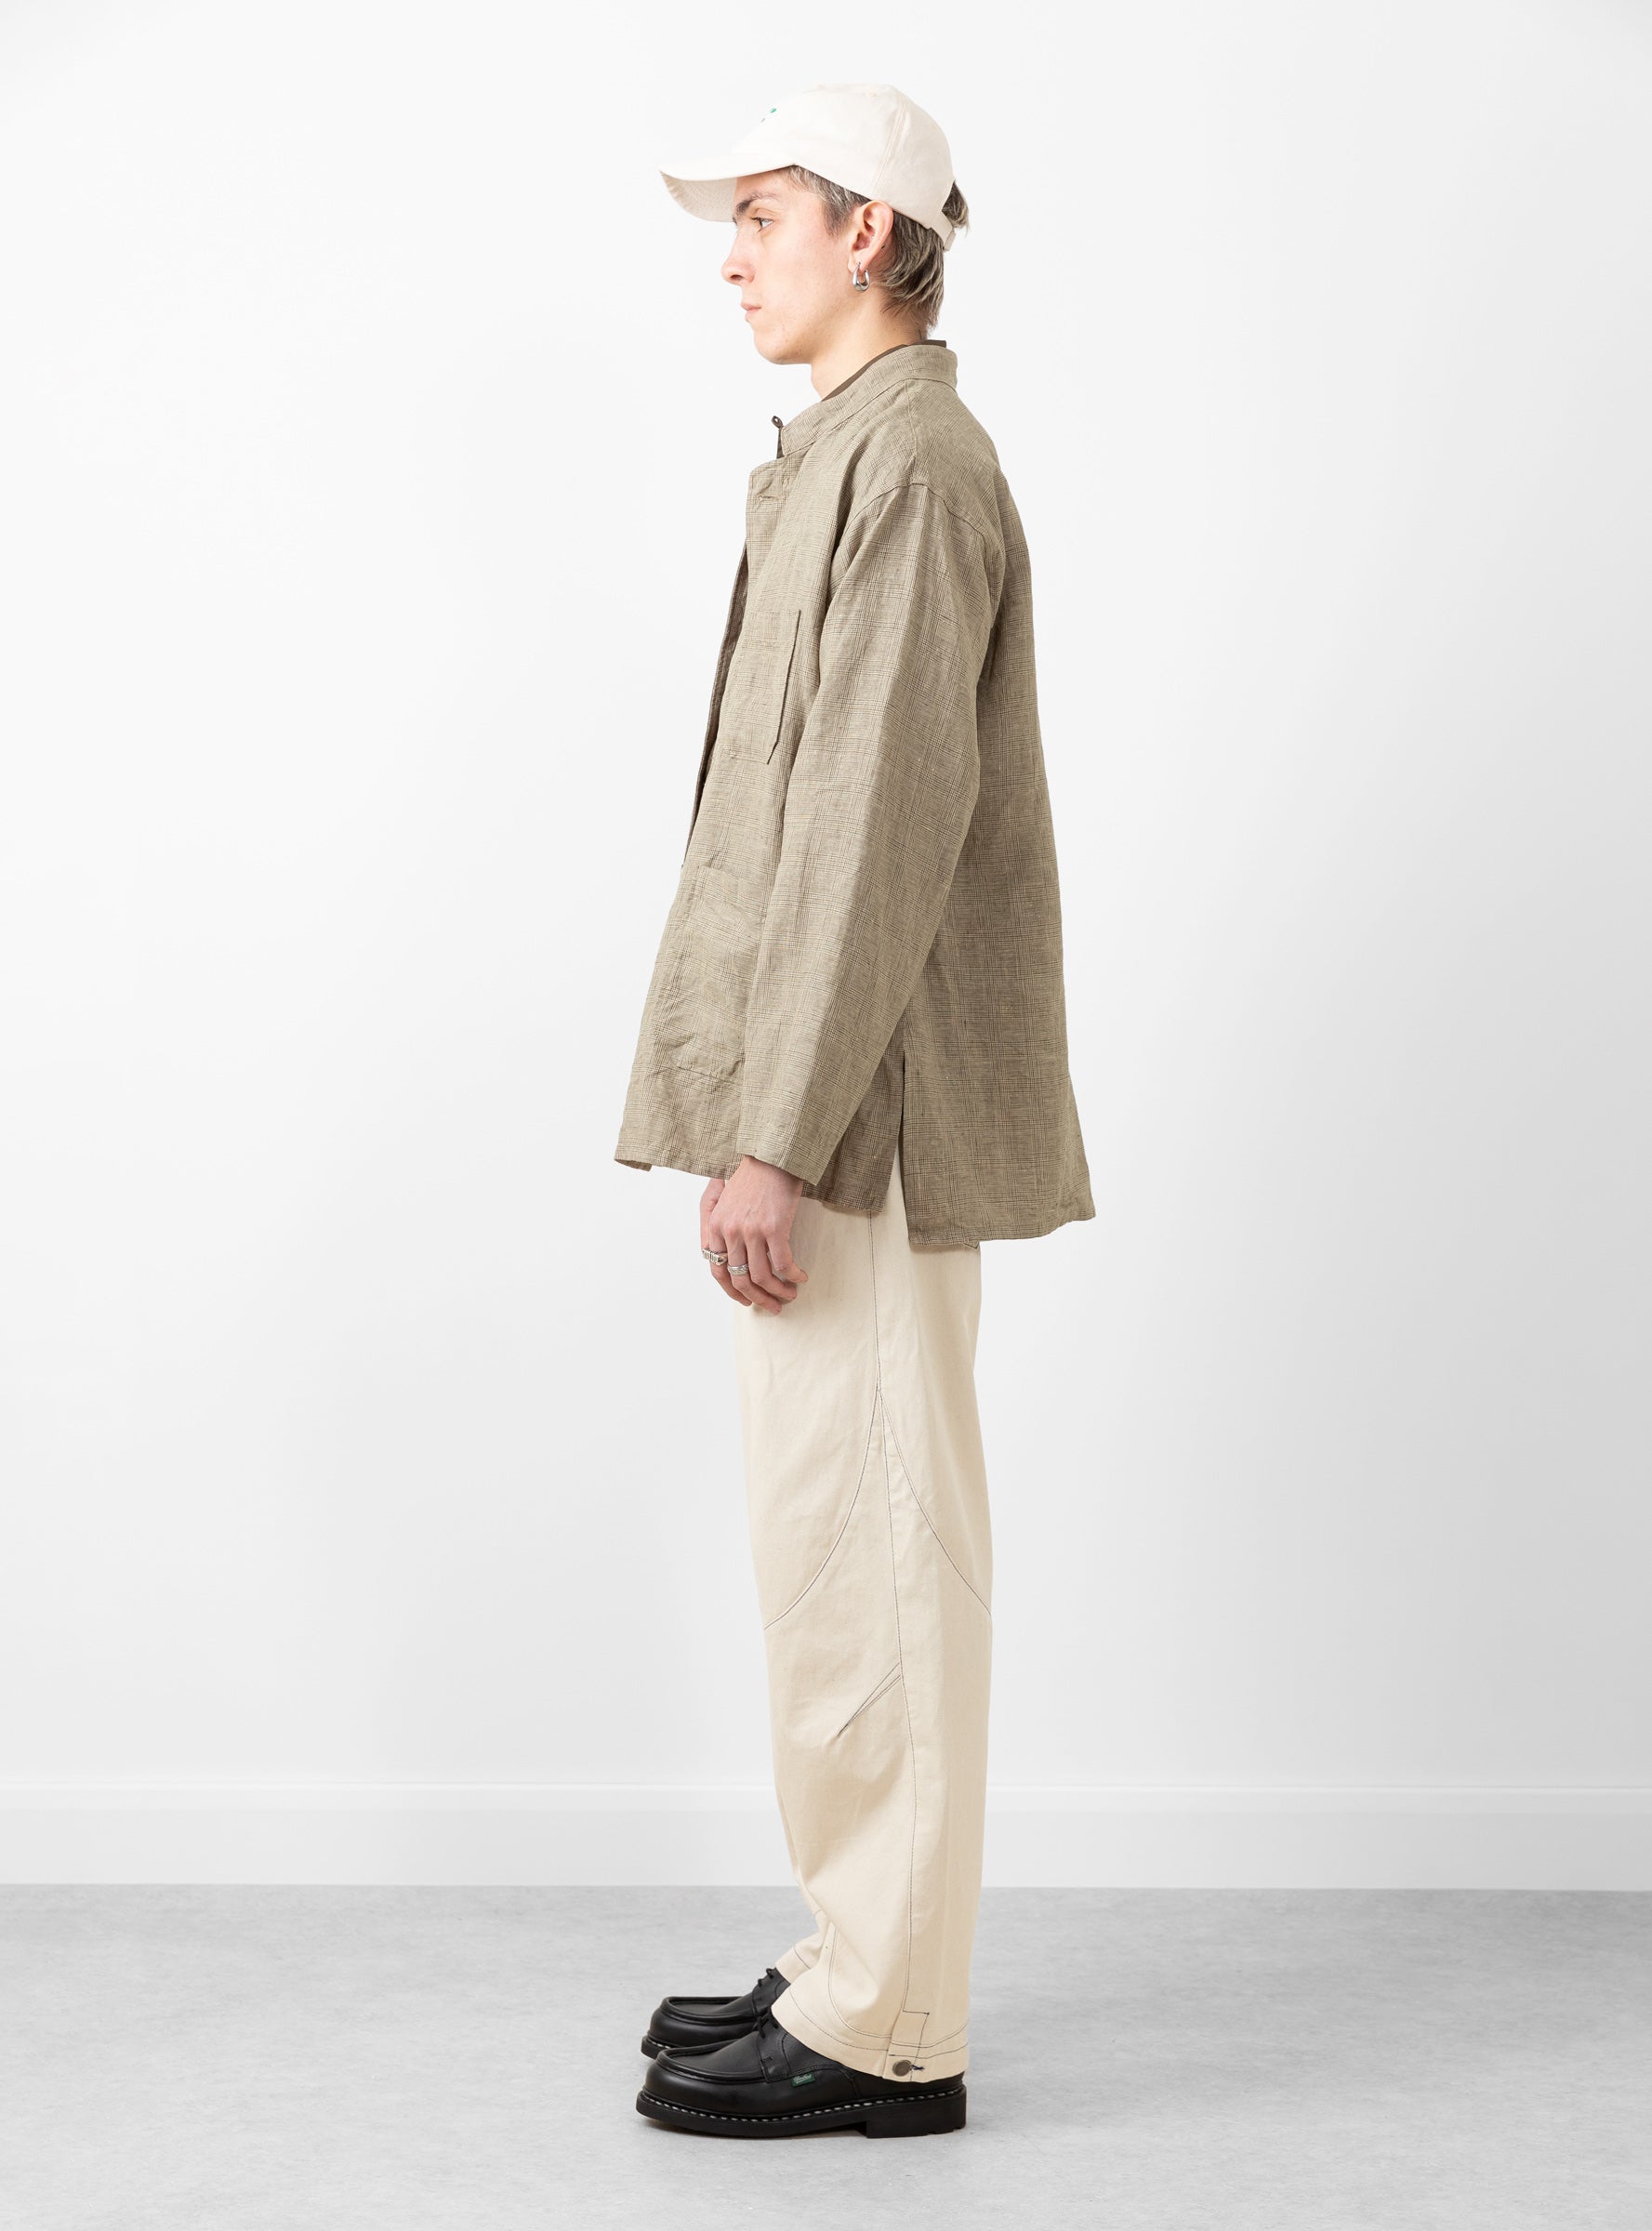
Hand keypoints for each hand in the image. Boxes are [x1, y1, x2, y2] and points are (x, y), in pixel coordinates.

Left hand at [702, 1157, 808, 1313]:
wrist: (773, 1156)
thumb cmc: (753, 1176)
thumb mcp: (727, 1200)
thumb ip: (723, 1227)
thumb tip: (733, 1258)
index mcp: (716, 1225)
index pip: (717, 1270)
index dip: (732, 1291)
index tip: (746, 1300)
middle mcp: (730, 1231)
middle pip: (740, 1279)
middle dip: (757, 1298)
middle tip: (772, 1306)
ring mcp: (751, 1231)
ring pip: (762, 1276)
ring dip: (778, 1292)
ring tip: (790, 1295)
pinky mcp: (774, 1228)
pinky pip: (783, 1264)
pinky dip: (793, 1276)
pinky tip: (801, 1277)